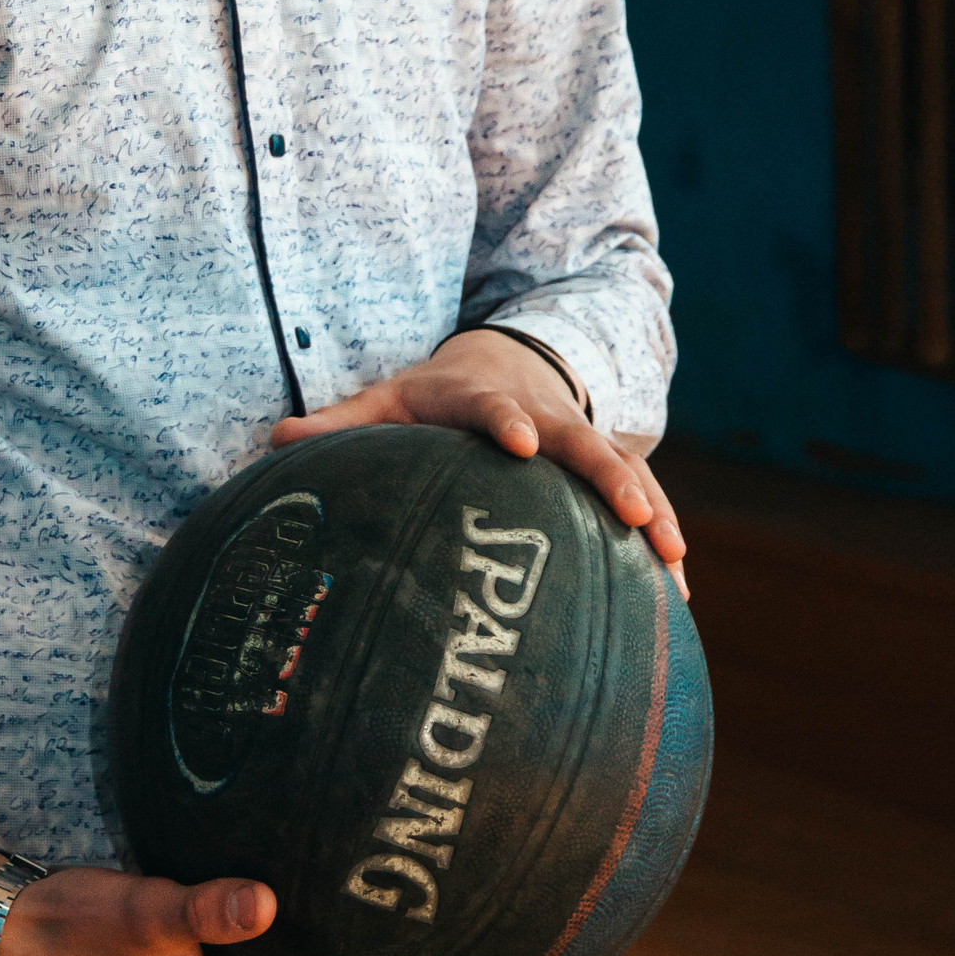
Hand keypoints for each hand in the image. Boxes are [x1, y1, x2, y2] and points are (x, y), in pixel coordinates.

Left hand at [271, 331, 687, 598]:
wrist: (504, 360)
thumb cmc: (432, 397)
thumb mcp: (384, 401)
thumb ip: (334, 424)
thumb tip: (274, 441)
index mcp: (484, 399)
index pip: (497, 409)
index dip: (510, 423)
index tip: (524, 444)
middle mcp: (545, 417)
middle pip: (582, 441)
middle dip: (609, 475)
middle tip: (633, 513)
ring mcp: (583, 441)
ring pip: (625, 471)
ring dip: (653, 511)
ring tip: (674, 560)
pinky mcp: (608, 467)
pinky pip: (644, 499)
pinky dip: (663, 539)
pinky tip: (679, 596)